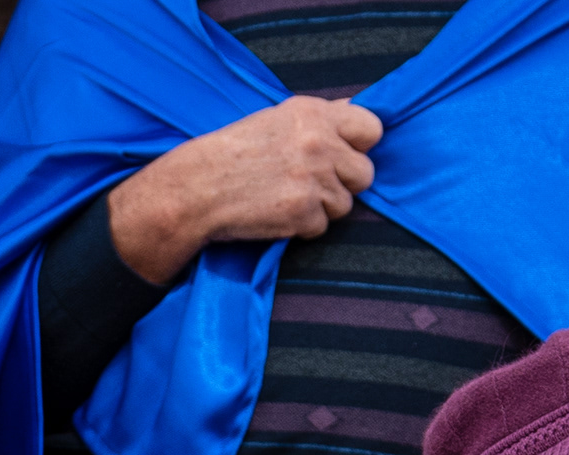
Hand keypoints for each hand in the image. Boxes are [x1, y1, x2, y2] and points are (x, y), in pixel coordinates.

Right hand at [107, 98, 382, 284]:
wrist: (197, 188)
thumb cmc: (231, 153)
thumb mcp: (275, 119)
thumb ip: (319, 118)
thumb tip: (353, 113)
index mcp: (313, 114)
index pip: (371, 129)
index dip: (359, 147)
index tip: (342, 155)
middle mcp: (318, 143)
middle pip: (364, 174)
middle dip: (343, 183)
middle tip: (311, 185)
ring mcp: (313, 179)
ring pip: (344, 205)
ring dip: (320, 208)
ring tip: (286, 198)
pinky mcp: (304, 212)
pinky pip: (321, 227)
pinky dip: (301, 227)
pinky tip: (276, 214)